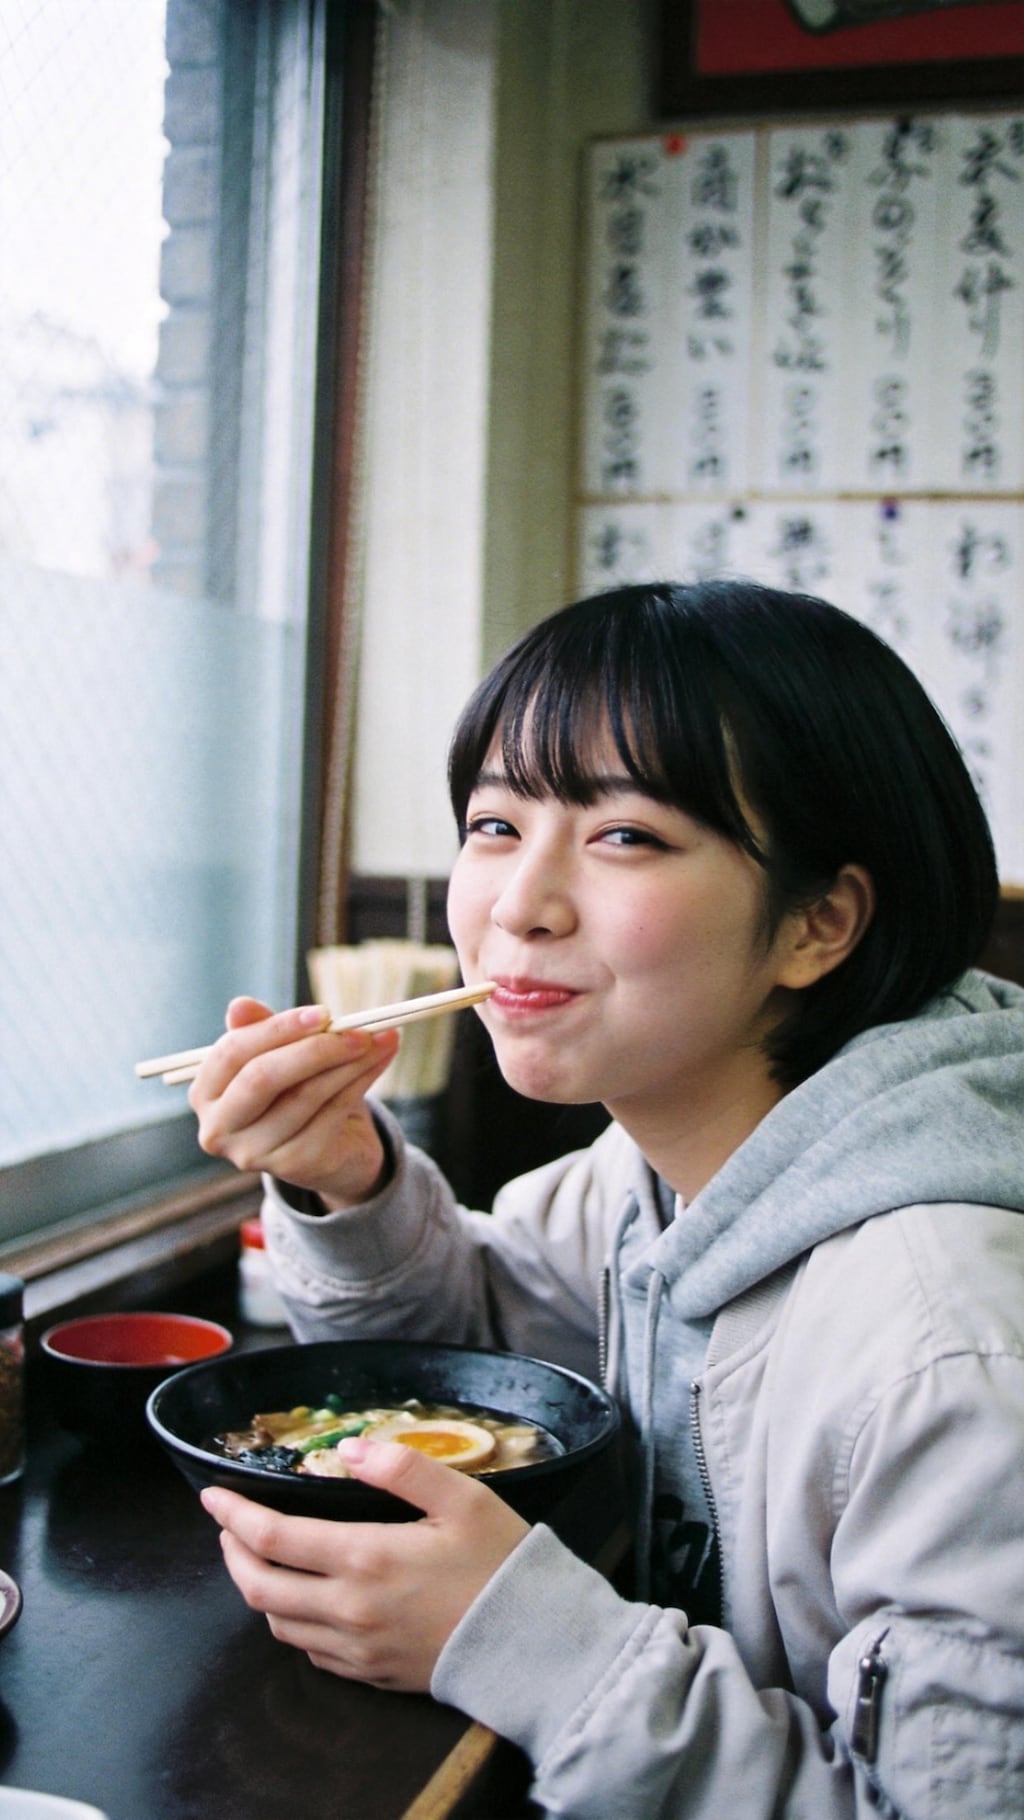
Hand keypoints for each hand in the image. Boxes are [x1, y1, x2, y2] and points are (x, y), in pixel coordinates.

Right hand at [188, 997, 399, 1205]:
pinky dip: (360, 1081)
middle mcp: (219, 1129)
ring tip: (381, 1039)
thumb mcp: (280, 1055)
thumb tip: (239, 1006)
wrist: (332, 1147)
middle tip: (359, 1029)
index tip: (324, 1013)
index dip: (278, 1029)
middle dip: (314, 1048)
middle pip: (262, 1078)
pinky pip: (331, 1113)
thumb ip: (262, 1031)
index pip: (232, 1052)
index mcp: (205, 1093)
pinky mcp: (293, 1165)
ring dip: (349, 1062)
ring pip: (305, 1095)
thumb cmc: (297, 1089)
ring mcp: (254, 1153)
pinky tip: (379, 1061)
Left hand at [200, 1438, 529, 1689]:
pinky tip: (305, 1599)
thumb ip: (402, 1467)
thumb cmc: (500, 1563)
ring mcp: (357, 1648)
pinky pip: (311, 1651)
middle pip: (260, 1588)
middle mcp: (349, 1609)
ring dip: (258, 1589)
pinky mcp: (371, 1674)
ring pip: (278, 1625)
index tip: (214, 1497)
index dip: (234, 1516)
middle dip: (233, 1554)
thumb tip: (349, 1449)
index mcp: (365, 1559)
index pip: (273, 1539)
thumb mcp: (462, 1498)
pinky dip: (292, 1622)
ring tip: (261, 1559)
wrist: (532, 1643)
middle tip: (229, 1527)